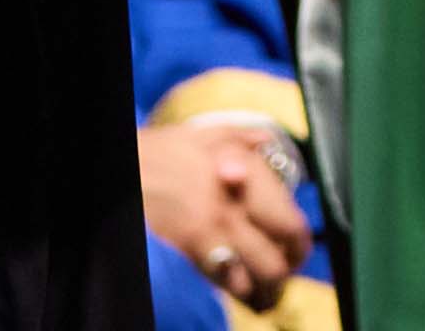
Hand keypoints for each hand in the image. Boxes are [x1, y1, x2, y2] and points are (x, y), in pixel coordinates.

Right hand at [135, 116, 306, 306]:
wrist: (125, 170)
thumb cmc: (161, 152)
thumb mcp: (206, 134)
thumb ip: (243, 137)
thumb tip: (268, 141)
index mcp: (248, 175)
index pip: (292, 225)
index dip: (299, 245)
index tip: (296, 250)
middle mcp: (237, 207)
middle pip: (279, 260)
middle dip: (285, 273)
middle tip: (282, 274)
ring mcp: (216, 232)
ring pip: (258, 278)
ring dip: (266, 289)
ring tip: (264, 290)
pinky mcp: (194, 250)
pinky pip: (229, 283)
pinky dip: (240, 291)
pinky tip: (240, 289)